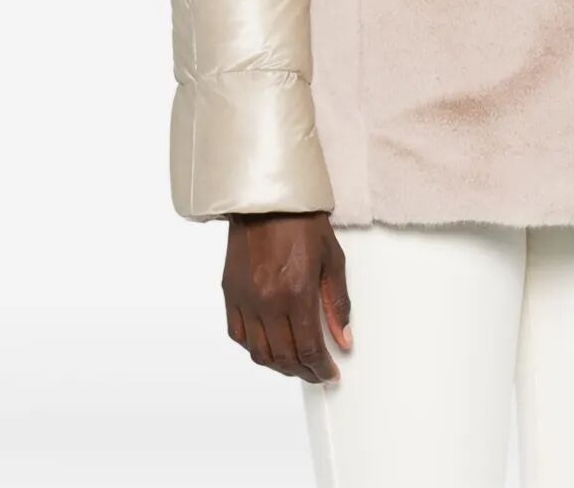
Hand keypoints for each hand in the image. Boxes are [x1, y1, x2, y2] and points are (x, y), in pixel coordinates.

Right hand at [222, 210, 351, 382]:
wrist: (267, 199)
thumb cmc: (302, 223)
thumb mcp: (332, 260)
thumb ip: (337, 304)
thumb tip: (343, 339)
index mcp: (296, 292)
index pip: (308, 348)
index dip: (321, 369)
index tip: (330, 374)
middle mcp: (267, 301)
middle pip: (284, 357)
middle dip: (303, 372)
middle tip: (316, 372)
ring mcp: (245, 299)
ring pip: (259, 353)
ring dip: (279, 366)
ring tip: (296, 364)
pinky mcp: (230, 293)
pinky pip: (238, 335)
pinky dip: (254, 348)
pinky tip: (268, 346)